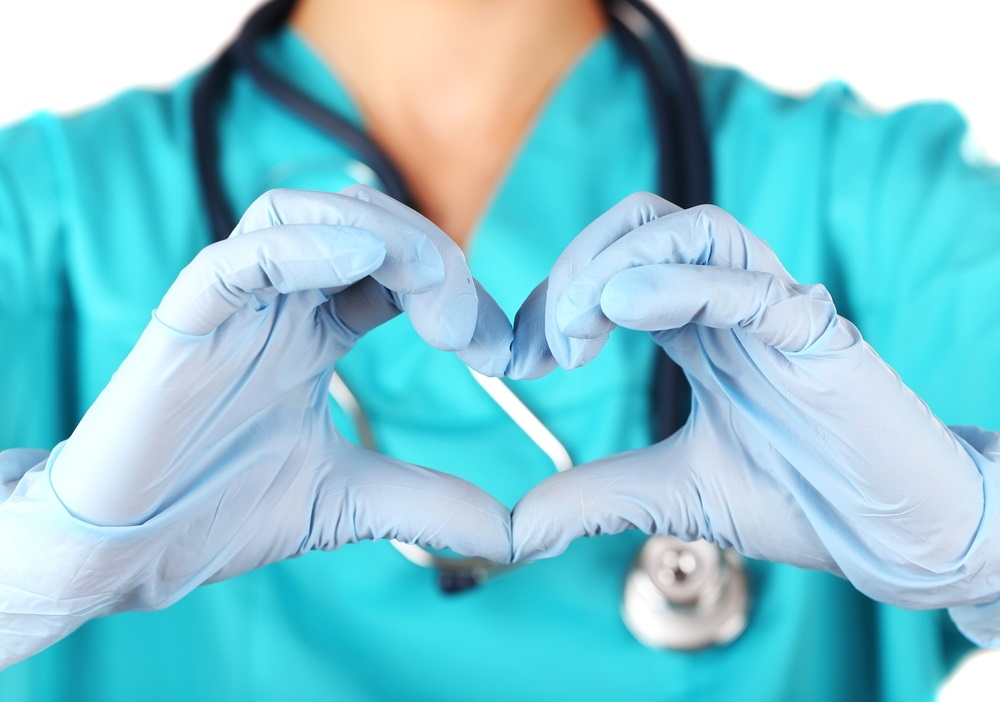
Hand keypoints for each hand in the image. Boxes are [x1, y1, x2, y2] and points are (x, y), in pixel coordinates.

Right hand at [0, 186, 512, 668]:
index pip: (394, 272)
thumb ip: (431, 505)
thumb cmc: (223, 512)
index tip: (502, 353)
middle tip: (471, 330)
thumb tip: (513, 536)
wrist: (131, 558)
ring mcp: (231, 311)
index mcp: (315, 334)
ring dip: (379, 235)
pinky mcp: (182, 328)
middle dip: (431, 256)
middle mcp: (278, 308)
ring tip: (433, 290)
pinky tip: (357, 260)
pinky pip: (232, 261)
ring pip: (298, 214)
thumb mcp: (352, 503)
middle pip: (359, 223)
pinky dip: (294, 247)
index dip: (457, 293)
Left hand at [509, 193, 999, 621]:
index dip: (557, 295)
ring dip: (617, 263)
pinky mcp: (818, 338)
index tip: (519, 357)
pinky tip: (628, 305)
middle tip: (545, 344)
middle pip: (644, 225)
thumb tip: (517, 530)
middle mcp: (731, 306)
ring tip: (575, 328)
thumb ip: (594, 497)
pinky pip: (753, 286)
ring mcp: (777, 313)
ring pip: (696, 229)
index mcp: (697, 331)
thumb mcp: (671, 495)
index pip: (616, 266)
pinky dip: (686, 282)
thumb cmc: (800, 502)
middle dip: (576, 267)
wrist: (894, 542)